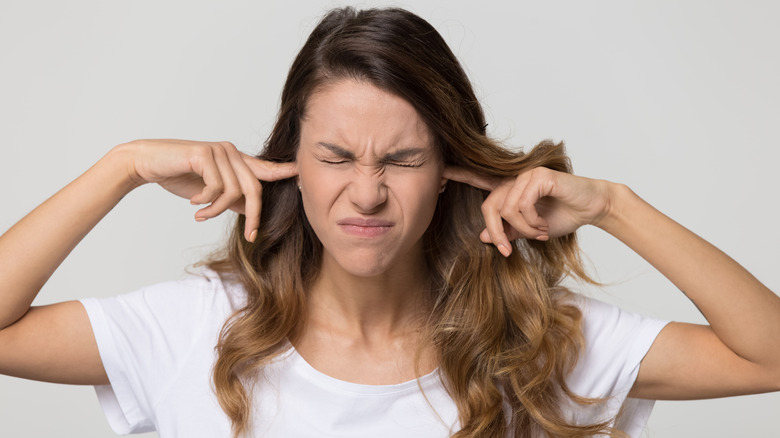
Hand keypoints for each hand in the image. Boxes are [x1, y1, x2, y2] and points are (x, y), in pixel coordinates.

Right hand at [118, 139, 297, 241]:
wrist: (147, 163)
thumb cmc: (178, 175)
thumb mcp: (210, 191)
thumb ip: (232, 198)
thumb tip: (253, 210)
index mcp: (235, 160)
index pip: (264, 168)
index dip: (283, 172)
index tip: (300, 175)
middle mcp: (231, 152)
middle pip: (254, 188)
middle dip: (255, 216)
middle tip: (250, 236)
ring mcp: (219, 151)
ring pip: (233, 192)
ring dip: (217, 210)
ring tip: (200, 215)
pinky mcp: (205, 154)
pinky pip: (217, 188)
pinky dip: (206, 201)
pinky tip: (193, 202)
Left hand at [443, 166, 611, 256]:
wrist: (591, 208)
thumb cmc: (561, 215)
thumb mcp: (529, 229)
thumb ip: (506, 230)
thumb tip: (482, 235)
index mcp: (509, 189)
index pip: (479, 180)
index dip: (460, 175)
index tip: (440, 172)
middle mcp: (513, 178)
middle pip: (489, 207)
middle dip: (496, 233)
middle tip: (508, 251)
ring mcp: (525, 175)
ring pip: (506, 209)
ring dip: (522, 230)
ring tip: (539, 234)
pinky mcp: (538, 176)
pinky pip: (522, 204)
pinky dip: (531, 221)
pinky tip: (543, 225)